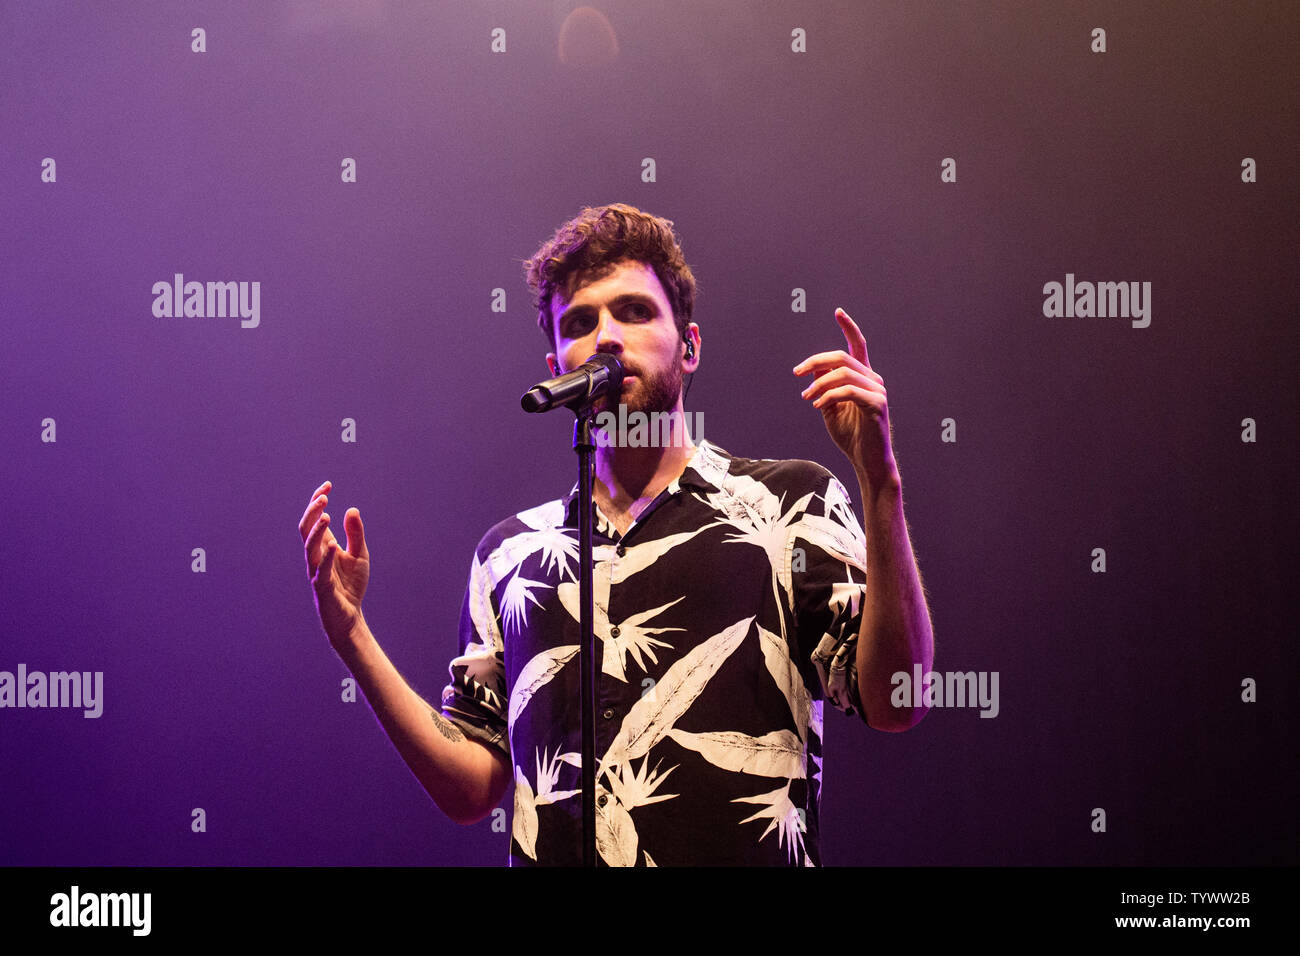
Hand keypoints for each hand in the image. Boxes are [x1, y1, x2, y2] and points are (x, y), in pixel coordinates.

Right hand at [299, 480, 369, 646]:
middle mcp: (316, 556)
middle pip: (306, 529)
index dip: (317, 501)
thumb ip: (355, 533)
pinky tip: (334, 546)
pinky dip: (327, 558)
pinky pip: (321, 570)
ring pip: (309, 547)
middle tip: (323, 497)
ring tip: (325, 515)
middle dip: (313, 512)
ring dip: (316, 531)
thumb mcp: (359, 554)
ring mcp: (317, 571)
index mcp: (323, 545)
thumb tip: (352, 509)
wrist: (349, 616)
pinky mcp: (322, 587)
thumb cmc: (351, 585)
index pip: (315, 519)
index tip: (328, 485)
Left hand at [793, 308, 898, 488]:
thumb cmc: (851, 436)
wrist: (867, 461)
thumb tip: (814, 370)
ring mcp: (878, 391)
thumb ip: (824, 387)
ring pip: (843, 373)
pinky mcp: (877, 405)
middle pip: (842, 357)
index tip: (837, 312)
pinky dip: (829, 395)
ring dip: (819, 383)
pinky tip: (818, 406)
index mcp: (863, 378)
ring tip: (807, 398)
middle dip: (815, 361)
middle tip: (796, 373)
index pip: (858, 346)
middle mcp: (873, 380)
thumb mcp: (831, 408)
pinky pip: (849, 391)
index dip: (849, 327)